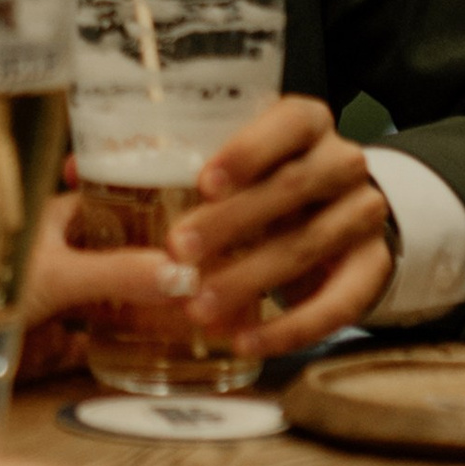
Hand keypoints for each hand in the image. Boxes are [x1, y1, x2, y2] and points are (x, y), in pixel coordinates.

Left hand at [18, 190, 185, 384]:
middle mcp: (56, 257)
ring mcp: (54, 303)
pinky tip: (162, 353)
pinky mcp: (49, 347)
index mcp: (52, 220)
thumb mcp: (56, 273)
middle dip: (158, 267)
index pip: (113, 204)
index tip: (198, 218)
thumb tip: (180, 273)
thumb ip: (117, 273)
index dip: (152, 209)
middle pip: (118, 258)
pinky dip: (127, 351)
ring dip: (147, 310)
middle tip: (210, 272)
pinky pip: (98, 347)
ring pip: (112, 303)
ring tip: (200, 311)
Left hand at [158, 96, 397, 361]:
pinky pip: (337, 303)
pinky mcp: (373, 267)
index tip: (203, 184)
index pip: (289, 124)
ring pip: (308, 244)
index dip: (248, 152)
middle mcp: (343, 162)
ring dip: (250, 280)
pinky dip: (290, 328)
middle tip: (179, 251)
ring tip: (198, 308)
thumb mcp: (238, 166)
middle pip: (293, 186)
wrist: (337, 217)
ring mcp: (364, 214)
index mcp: (307, 124)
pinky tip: (246, 342)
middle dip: (232, 222)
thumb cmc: (264, 183)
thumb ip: (188, 176)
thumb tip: (91, 188)